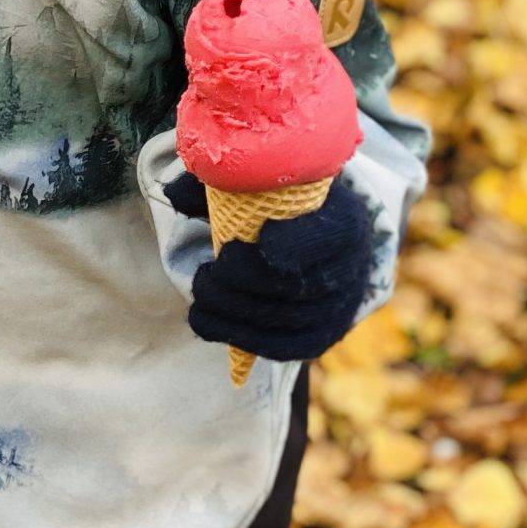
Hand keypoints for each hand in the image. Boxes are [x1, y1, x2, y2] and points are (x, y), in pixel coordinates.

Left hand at [185, 176, 375, 362]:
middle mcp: (352, 266)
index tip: (254, 239)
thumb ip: (221, 179)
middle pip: (299, 286)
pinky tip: (205, 320)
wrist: (314, 235)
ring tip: (200, 292)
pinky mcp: (322, 335)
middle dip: (242, 282)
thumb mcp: (257, 179)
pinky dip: (239, 338)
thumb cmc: (280, 202)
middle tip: (207, 272)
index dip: (294, 244)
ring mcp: (340, 306)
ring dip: (231, 310)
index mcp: (346, 217)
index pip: (332, 235)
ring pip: (286, 320)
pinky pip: (285, 348)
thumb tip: (174, 194)